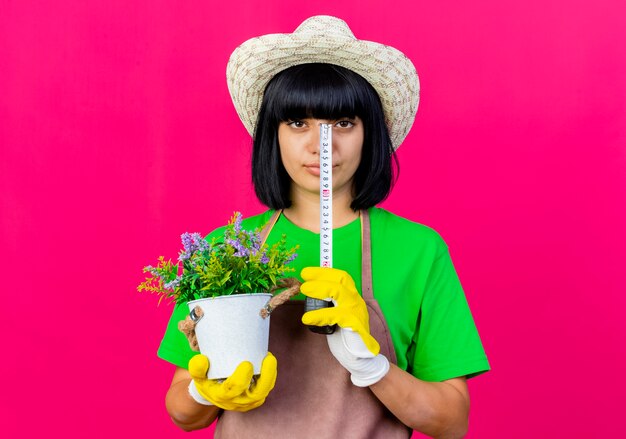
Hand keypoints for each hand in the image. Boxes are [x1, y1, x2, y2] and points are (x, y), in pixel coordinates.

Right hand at [187, 353, 276, 410]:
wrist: (213, 394)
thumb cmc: (207, 380)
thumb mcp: (198, 376)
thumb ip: (197, 368)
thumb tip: (201, 359)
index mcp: (221, 396)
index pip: (232, 390)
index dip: (241, 378)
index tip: (247, 363)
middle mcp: (237, 401)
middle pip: (255, 394)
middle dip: (265, 377)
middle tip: (268, 358)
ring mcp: (248, 401)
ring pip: (264, 391)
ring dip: (270, 375)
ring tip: (270, 358)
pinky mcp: (256, 398)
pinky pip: (266, 389)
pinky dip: (270, 376)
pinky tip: (270, 362)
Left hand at [300, 267, 389, 386]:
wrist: (358, 358)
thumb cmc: (343, 336)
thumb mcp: (333, 315)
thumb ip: (326, 303)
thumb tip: (307, 293)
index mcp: (351, 296)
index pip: (340, 277)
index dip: (323, 272)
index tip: (307, 272)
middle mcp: (355, 300)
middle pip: (341, 279)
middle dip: (322, 275)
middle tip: (304, 279)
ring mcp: (356, 311)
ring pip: (340, 292)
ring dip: (320, 288)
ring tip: (305, 290)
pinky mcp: (355, 325)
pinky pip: (336, 315)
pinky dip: (320, 315)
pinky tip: (307, 318)